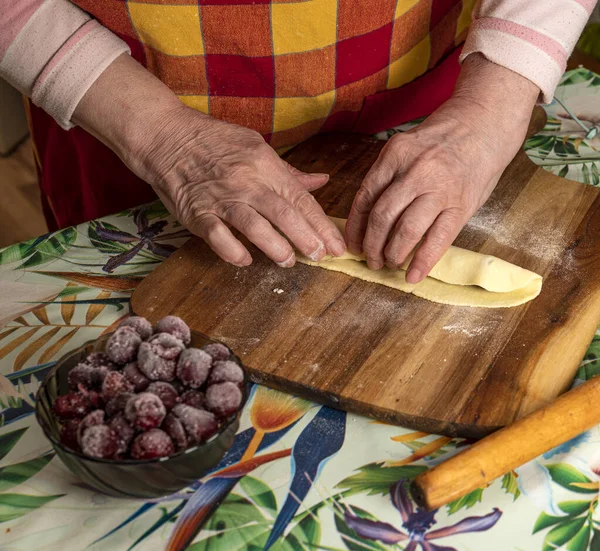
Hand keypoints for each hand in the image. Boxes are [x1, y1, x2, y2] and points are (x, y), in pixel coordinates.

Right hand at [73, 55, 344, 266]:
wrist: (166, 136)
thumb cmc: (214, 141)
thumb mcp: (256, 146)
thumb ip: (288, 172)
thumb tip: (322, 182)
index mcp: (264, 163)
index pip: (301, 198)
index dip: (322, 225)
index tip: (337, 246)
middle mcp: (246, 181)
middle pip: (283, 213)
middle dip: (306, 238)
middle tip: (320, 256)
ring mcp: (221, 198)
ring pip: (255, 227)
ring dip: (275, 247)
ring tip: (288, 261)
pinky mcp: (197, 213)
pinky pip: (218, 237)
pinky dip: (233, 252)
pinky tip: (245, 260)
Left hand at [345, 54, 539, 282]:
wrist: (486, 123)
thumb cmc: (442, 139)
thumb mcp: (407, 147)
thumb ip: (389, 176)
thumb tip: (368, 216)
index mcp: (395, 154)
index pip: (365, 196)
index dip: (355, 226)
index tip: (352, 243)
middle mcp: (415, 171)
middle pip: (382, 216)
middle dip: (371, 245)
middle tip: (370, 259)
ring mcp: (439, 189)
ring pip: (406, 230)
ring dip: (393, 254)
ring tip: (389, 264)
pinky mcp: (461, 205)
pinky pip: (438, 239)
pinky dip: (422, 261)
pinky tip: (413, 275)